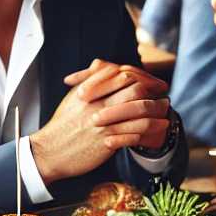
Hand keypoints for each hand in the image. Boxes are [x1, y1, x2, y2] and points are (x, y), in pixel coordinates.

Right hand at [30, 60, 170, 181]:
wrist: (49, 152)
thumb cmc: (63, 125)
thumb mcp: (73, 97)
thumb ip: (89, 80)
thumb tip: (102, 63)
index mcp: (89, 91)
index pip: (121, 74)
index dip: (141, 75)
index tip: (152, 81)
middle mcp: (97, 104)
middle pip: (134, 89)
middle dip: (153, 90)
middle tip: (163, 93)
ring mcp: (102, 124)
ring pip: (138, 112)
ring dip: (156, 111)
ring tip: (166, 111)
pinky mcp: (106, 143)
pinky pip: (134, 134)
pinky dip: (149, 131)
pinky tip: (158, 130)